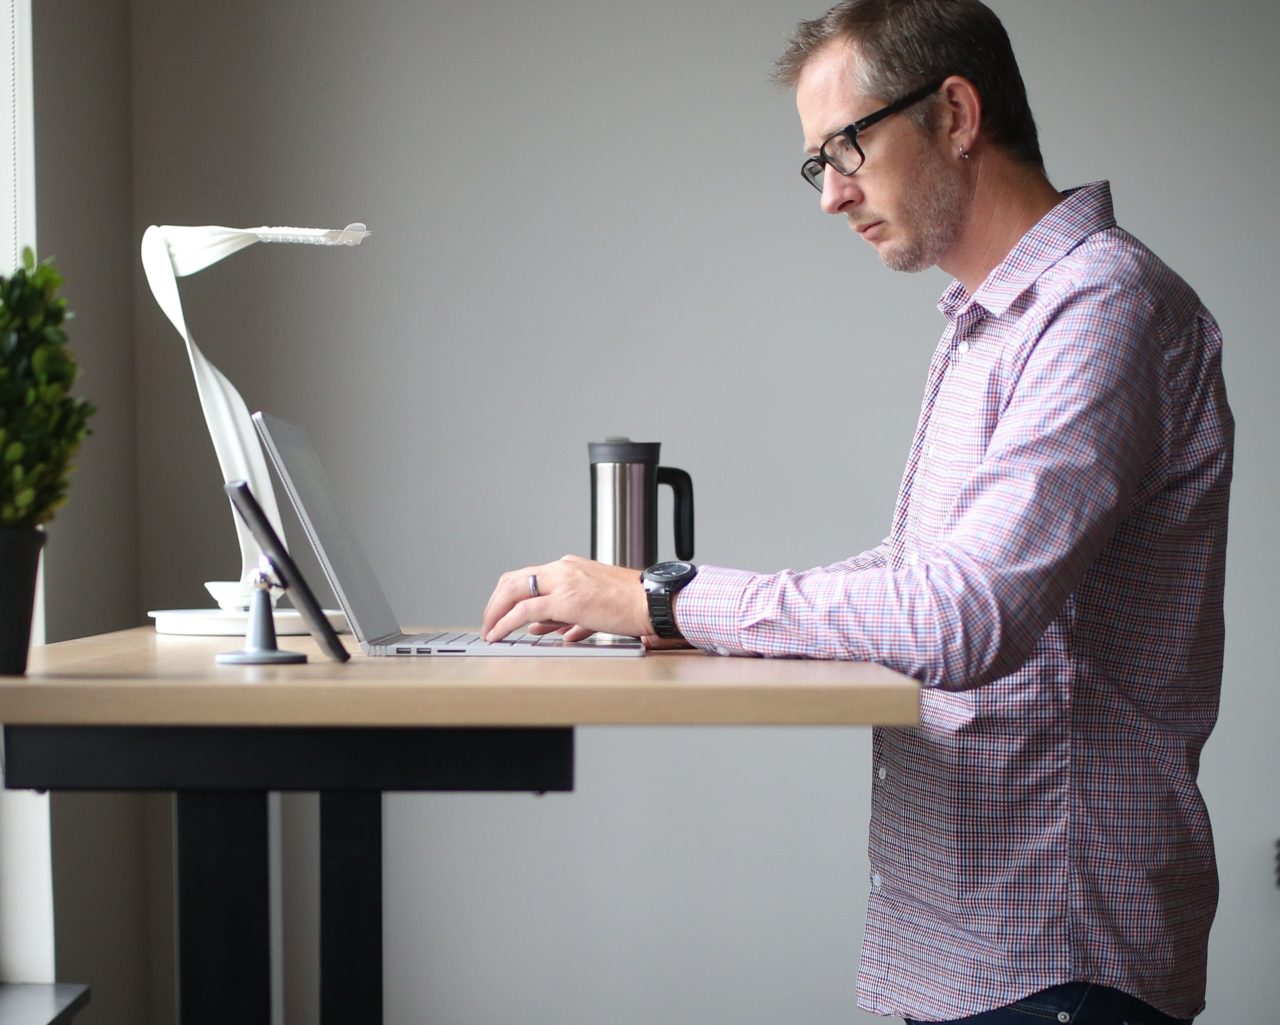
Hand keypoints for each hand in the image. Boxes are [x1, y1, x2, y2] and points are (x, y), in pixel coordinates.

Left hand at [482, 555, 651, 642]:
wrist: (652, 601)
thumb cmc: (632, 604)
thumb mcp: (592, 606)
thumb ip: (564, 616)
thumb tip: (539, 627)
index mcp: (569, 566)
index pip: (527, 575)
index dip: (507, 594)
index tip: (498, 610)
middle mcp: (563, 569)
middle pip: (513, 580)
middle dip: (494, 602)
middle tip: (488, 621)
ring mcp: (563, 582)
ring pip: (513, 592)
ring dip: (495, 613)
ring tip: (489, 631)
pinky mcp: (565, 600)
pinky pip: (524, 611)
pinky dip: (506, 622)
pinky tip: (499, 634)